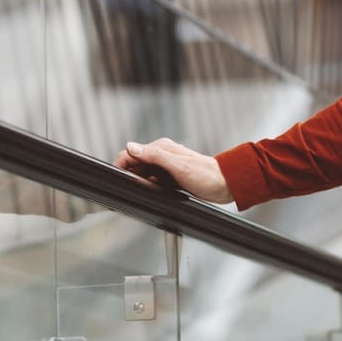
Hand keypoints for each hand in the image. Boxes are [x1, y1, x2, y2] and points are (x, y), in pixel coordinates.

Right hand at [114, 139, 232, 203]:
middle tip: (129, 189)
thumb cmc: (207, 175)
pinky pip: (151, 181)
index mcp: (162, 148)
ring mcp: (165, 167)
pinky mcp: (169, 177)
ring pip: (141, 173)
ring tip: (140, 192)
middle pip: (134, 164)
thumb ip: (155, 156)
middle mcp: (162, 155)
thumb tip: (131, 147)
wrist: (225, 185)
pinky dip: (147, 187)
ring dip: (137, 182)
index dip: (120, 165)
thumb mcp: (178, 166)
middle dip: (127, 175)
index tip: (117, 178)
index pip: (130, 152)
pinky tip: (151, 193)